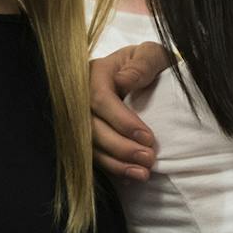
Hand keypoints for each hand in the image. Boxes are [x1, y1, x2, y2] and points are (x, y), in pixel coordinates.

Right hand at [89, 42, 173, 179]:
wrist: (146, 72)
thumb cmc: (149, 62)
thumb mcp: (152, 54)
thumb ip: (143, 64)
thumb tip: (124, 81)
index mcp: (94, 72)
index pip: (99, 99)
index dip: (122, 121)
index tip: (148, 137)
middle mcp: (80, 96)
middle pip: (90, 127)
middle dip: (119, 147)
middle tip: (148, 160)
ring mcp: (80, 118)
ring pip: (89, 146)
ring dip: (115, 163)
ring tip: (142, 174)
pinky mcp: (87, 135)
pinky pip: (93, 156)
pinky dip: (112, 169)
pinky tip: (130, 178)